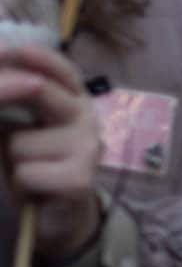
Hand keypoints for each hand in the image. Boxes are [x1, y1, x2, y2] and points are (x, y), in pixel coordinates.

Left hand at [0, 42, 103, 263]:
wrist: (58, 214)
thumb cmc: (34, 164)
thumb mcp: (18, 128)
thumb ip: (10, 104)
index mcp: (74, 99)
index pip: (60, 68)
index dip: (32, 56)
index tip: (1, 51)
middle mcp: (86, 117)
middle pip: (38, 89)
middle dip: (3, 92)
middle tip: (1, 126)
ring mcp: (88, 147)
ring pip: (19, 142)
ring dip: (10, 158)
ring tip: (23, 168)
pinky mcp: (81, 179)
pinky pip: (27, 172)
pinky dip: (20, 182)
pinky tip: (33, 187)